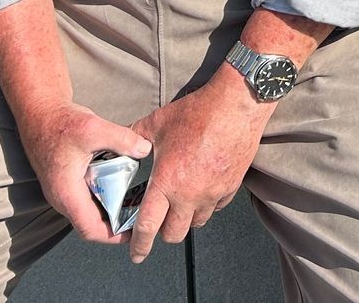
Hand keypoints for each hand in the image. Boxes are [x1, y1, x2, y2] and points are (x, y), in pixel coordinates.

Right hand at [13, 101, 151, 245]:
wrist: (41, 113)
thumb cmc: (61, 123)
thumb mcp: (94, 128)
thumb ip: (122, 139)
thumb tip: (146, 149)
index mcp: (67, 193)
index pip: (90, 229)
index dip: (113, 236)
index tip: (135, 234)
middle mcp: (62, 198)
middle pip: (91, 225)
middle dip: (116, 226)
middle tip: (141, 218)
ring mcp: (62, 192)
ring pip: (88, 213)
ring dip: (110, 212)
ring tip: (135, 206)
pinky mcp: (66, 183)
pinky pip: (86, 200)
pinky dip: (104, 199)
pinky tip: (121, 187)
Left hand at [125, 72, 268, 262]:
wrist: (236, 105)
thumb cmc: (196, 113)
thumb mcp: (157, 123)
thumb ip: (135, 137)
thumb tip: (122, 143)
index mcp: (166, 183)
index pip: (148, 226)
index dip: (139, 245)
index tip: (136, 254)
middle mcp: (189, 195)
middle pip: (174, 234)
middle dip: (163, 233)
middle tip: (159, 222)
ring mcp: (212, 193)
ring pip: (197, 223)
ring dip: (186, 219)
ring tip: (181, 204)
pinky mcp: (231, 186)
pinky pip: (216, 207)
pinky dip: (207, 205)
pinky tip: (202, 190)